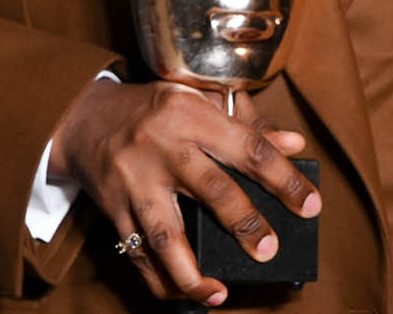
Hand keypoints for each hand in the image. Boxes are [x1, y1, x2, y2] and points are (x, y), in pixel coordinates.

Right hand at [48, 79, 319, 305]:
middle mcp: (161, 147)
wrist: (83, 119)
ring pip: (165, 232)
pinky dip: (160, 280)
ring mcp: (134, 181)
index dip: (282, 177)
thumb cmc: (152, 109)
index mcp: (188, 114)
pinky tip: (184, 293)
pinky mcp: (114, 208)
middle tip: (268, 250)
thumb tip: (293, 143)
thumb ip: (245, 122)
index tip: (310, 205)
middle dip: (242, 222)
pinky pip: (137, 252)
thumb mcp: (196, 98)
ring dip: (192, 270)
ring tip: (219, 294)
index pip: (245, 147)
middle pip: (208, 188)